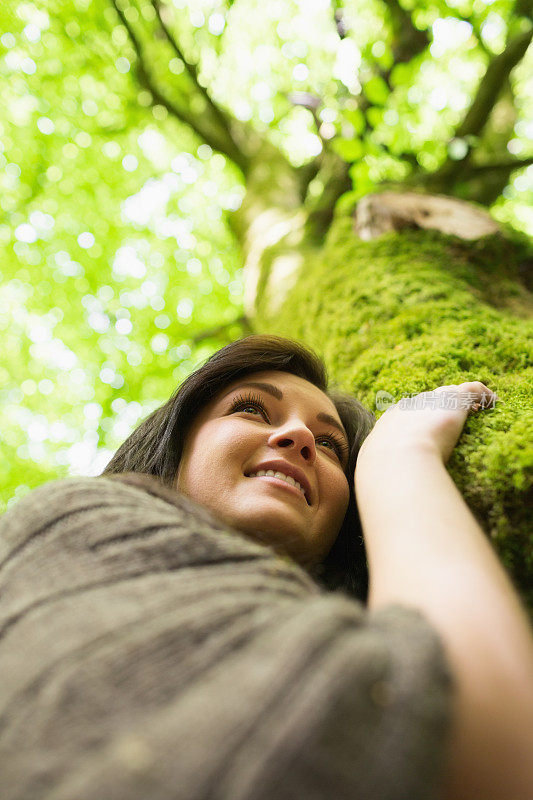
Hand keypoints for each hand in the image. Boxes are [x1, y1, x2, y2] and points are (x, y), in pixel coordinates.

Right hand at [359, 382, 499, 465]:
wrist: (396, 461)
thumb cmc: (385, 472)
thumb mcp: (376, 468)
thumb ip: (378, 469)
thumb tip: (380, 484)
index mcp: (390, 421)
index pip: (408, 413)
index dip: (421, 419)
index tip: (431, 430)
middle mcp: (410, 406)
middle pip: (428, 401)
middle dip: (441, 408)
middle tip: (453, 422)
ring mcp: (431, 401)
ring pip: (449, 393)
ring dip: (462, 401)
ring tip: (477, 410)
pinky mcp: (452, 400)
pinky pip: (472, 390)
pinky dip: (483, 394)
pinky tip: (492, 402)